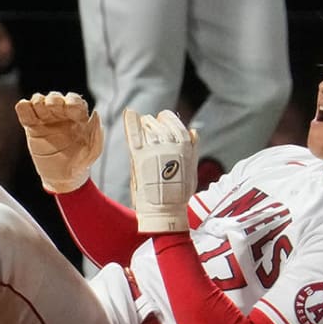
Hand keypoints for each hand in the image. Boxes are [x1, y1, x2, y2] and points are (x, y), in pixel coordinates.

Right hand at [14, 92, 101, 192]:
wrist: (62, 178)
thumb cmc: (80, 162)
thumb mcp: (93, 151)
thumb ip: (96, 133)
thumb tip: (95, 114)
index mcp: (78, 116)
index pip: (74, 100)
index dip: (71, 103)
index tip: (70, 112)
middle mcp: (61, 114)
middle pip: (54, 97)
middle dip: (53, 101)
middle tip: (53, 112)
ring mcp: (45, 119)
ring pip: (38, 100)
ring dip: (38, 104)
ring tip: (41, 118)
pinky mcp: (32, 127)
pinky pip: (24, 110)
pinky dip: (24, 109)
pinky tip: (30, 120)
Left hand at [123, 109, 197, 232]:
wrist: (166, 210)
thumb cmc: (179, 193)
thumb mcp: (192, 168)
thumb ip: (193, 148)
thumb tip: (193, 130)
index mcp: (184, 144)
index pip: (170, 120)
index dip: (164, 120)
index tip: (160, 124)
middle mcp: (170, 143)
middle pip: (157, 122)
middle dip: (152, 124)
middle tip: (149, 131)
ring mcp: (154, 148)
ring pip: (146, 127)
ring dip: (144, 127)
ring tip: (143, 134)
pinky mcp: (140, 156)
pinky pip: (135, 134)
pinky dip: (131, 122)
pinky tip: (129, 113)